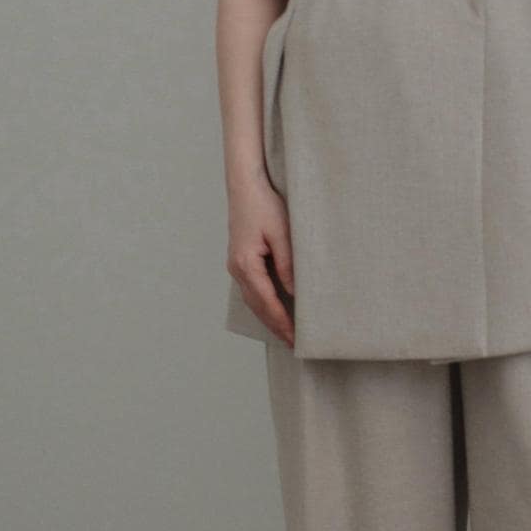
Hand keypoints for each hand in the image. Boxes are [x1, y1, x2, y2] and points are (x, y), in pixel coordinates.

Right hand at [227, 175, 295, 348]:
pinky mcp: (240, 261)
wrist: (245, 186)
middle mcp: (237, 269)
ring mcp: (236, 266)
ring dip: (269, 318)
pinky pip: (252, 291)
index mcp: (246, 264)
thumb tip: (294, 293)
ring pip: (253, 301)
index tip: (295, 337)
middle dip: (276, 326)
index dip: (282, 322)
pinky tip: (273, 311)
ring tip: (286, 333)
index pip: (267, 301)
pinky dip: (264, 305)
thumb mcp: (282, 233)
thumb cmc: (265, 206)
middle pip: (257, 306)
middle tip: (294, 344)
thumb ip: (288, 264)